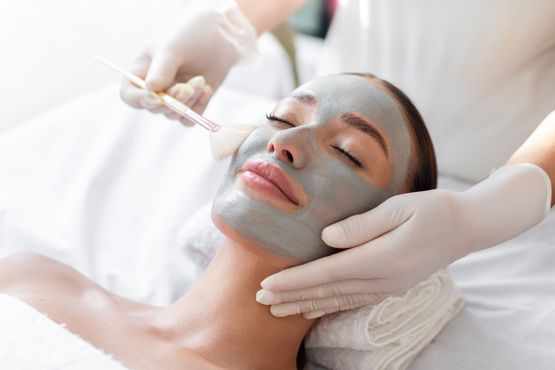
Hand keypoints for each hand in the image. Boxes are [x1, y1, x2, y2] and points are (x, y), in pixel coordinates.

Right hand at [120, 0, 257, 124]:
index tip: (158, 97)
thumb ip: (162, 69)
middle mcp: (154, 87)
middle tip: (188, 87)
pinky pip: (188, 119)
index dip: (140, 100)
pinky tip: (207, 90)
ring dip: (188, 102)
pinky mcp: (190, 104)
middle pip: (153, 108)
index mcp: (141, 71)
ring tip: (201, 81)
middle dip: (172, 101)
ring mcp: (172, 97)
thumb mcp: (173, 47)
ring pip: (173, 115)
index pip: (129, 95)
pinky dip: (198, 109)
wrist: (219, 36)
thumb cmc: (190, 35)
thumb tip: (151, 90)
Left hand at [256, 164, 550, 318]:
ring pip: (337, 300)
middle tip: (260, 301)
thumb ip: (362, 225)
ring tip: (279, 310)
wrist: (466, 227)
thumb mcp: (399, 208)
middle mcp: (383, 279)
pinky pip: (353, 300)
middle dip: (292, 296)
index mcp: (381, 258)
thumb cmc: (433, 210)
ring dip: (305, 304)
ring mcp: (388, 286)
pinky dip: (329, 305)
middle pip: (327, 291)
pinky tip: (314, 308)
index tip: (267, 286)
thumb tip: (326, 237)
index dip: (295, 281)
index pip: (327, 273)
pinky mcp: (392, 286)